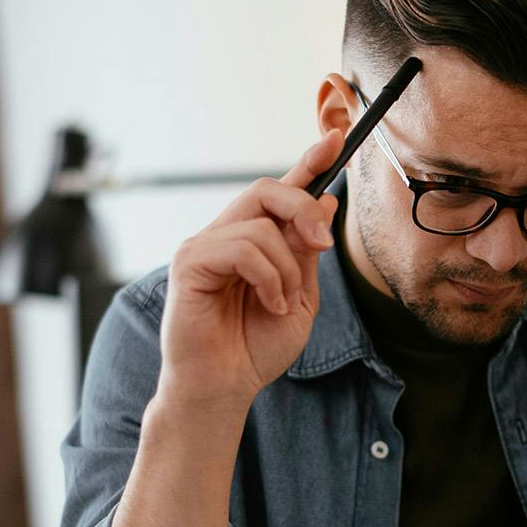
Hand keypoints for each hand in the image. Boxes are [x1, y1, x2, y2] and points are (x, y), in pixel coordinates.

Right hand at [158, 128, 343, 408]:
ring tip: (282, 302)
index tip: (336, 137)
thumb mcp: (299, 297)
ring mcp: (203, 246)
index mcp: (252, 242)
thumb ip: (307, 252)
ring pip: (260, 223)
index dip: (308, 162)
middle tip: (322, 244)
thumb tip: (325, 199)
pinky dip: (268, 277)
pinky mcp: (190, 263)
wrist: (225, 388)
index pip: (280, 192)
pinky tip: (269, 304)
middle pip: (267, 189)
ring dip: (287, 266)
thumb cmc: (255, 349)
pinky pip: (242, 247)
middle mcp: (225, 235)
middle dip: (304, 209)